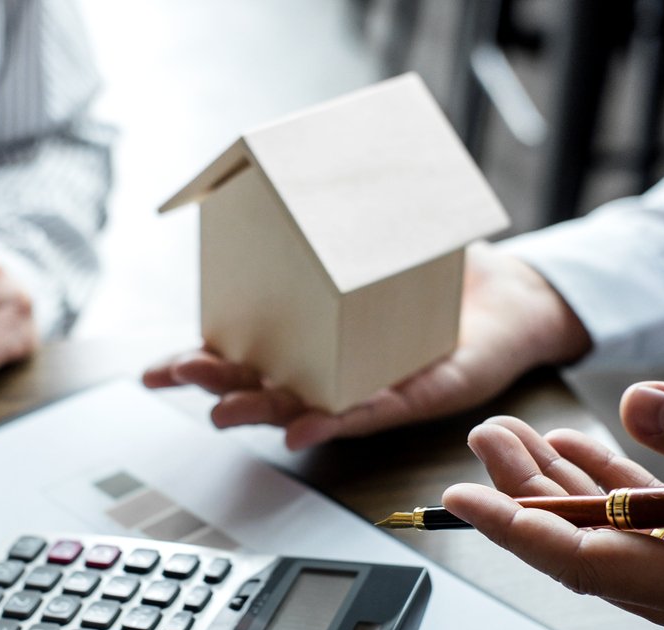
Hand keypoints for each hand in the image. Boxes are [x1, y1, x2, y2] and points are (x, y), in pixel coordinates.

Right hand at [143, 242, 590, 448]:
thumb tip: (297, 164)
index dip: (198, 362)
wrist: (511, 299)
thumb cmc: (439, 271)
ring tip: (225, 412)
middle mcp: (333, 368)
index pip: (245, 354)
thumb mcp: (381, 234)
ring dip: (262, 412)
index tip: (152, 371)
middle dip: (217, 384)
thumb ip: (341, 213)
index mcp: (314, 336)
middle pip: (262, 384)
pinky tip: (300, 431)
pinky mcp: (412, 397)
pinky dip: (332, 422)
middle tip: (181, 378)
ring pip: (302, 408)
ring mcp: (367, 386)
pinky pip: (367, 414)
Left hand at [442, 382, 663, 629]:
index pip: (587, 564)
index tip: (462, 498)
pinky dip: (614, 494)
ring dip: (562, 490)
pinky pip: (651, 538)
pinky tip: (584, 449)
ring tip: (516, 435)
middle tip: (487, 437)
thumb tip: (636, 402)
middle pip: (587, 552)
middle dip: (526, 496)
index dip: (517, 528)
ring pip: (613, 543)